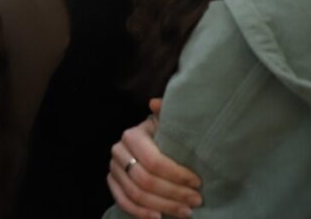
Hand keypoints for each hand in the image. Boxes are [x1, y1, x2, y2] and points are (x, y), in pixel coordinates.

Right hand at [107, 99, 202, 218]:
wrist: (151, 143)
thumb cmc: (165, 135)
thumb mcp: (168, 123)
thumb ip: (166, 113)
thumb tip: (155, 103)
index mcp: (132, 135)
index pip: (153, 161)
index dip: (176, 174)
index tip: (197, 182)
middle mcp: (118, 151)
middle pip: (145, 180)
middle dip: (173, 193)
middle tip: (196, 200)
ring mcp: (114, 168)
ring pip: (135, 194)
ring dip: (163, 205)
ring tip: (186, 211)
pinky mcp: (112, 182)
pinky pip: (123, 201)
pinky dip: (140, 212)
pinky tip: (159, 216)